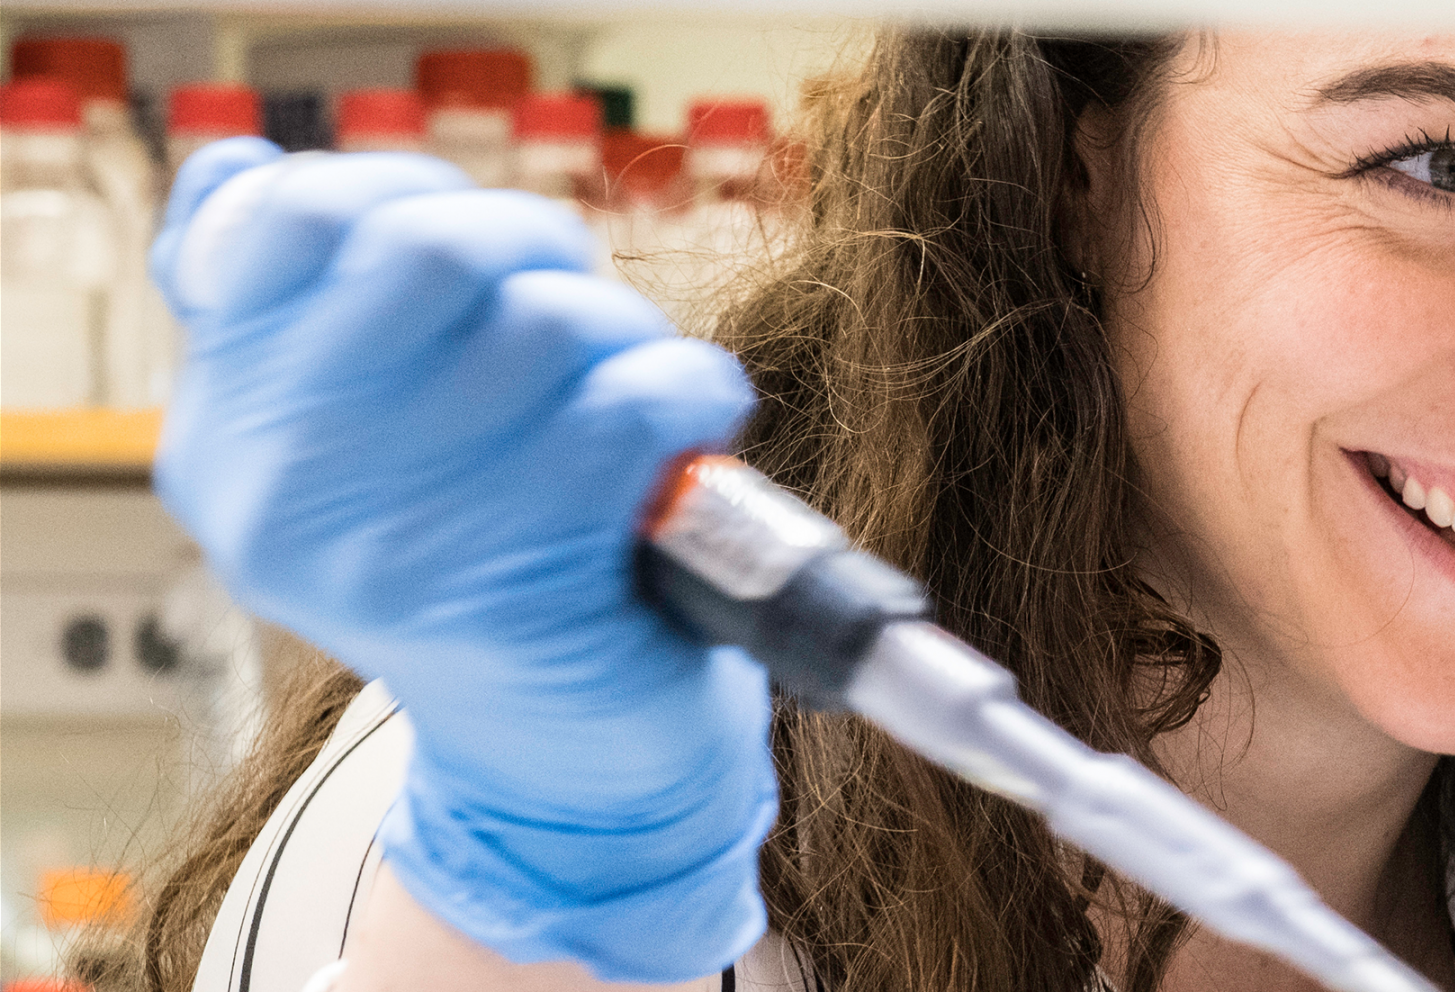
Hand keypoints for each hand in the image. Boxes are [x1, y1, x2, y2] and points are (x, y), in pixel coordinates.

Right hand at [153, 138, 773, 981]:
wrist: (564, 761)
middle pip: (429, 251)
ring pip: (547, 323)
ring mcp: (395, 550)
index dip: (411, 194)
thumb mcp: (359, 437)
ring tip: (629, 397)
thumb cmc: (488, 556)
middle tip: (576, 314)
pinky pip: (629, 405)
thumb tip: (242, 168)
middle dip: (536, 252)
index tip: (476, 254)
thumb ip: (304, 309)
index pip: (291, 220)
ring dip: (625, 337)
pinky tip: (688, 426)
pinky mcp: (516, 590)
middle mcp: (285, 496)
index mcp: (226, 437)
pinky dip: (689, 394)